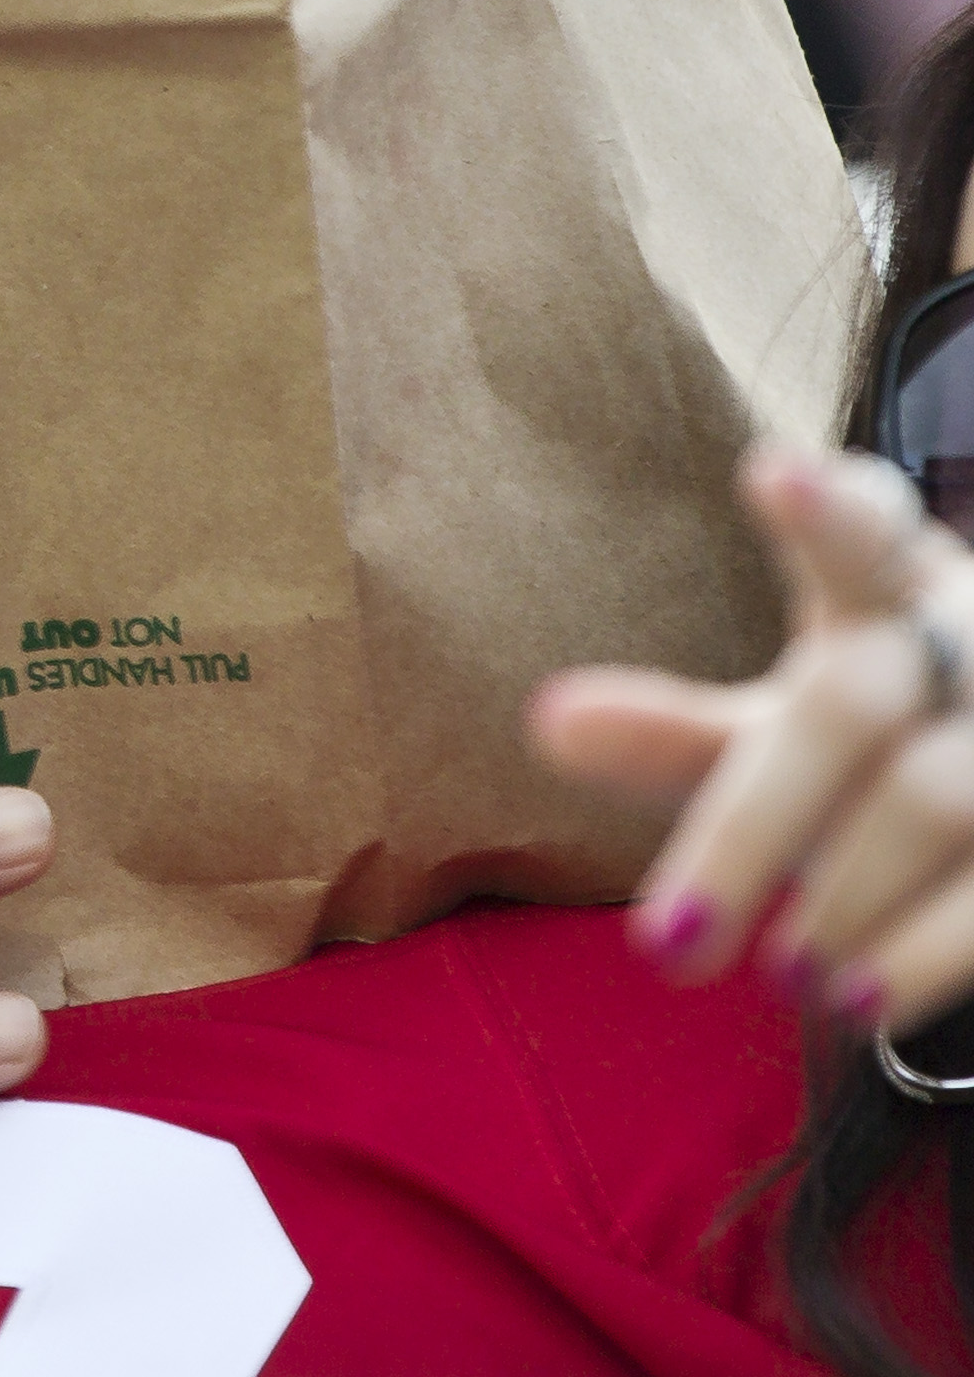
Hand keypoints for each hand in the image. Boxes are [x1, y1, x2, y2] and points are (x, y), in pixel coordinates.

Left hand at [534, 439, 973, 1028]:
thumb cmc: (881, 743)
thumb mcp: (784, 729)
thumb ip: (678, 736)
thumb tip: (548, 724)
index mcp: (893, 581)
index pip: (862, 531)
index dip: (829, 511)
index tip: (778, 474)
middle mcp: (969, 635)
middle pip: (854, 706)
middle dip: (752, 827)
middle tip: (665, 946)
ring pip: (941, 801)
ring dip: (849, 897)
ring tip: (779, 978)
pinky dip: (936, 951)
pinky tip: (865, 1003)